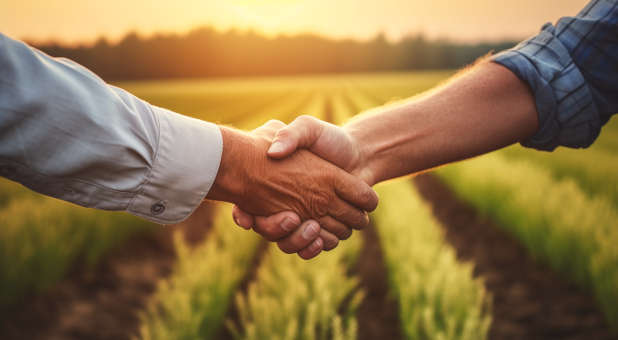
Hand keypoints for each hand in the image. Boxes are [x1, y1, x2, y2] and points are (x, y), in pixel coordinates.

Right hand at [208, 119, 377, 258]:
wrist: (359, 155)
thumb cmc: (330, 140)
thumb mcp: (308, 129)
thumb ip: (290, 134)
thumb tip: (274, 152)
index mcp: (273, 184)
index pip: (246, 205)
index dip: (242, 213)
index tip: (248, 217)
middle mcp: (283, 205)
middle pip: (267, 230)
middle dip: (276, 229)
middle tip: (292, 218)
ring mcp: (303, 220)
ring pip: (289, 243)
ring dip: (299, 239)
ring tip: (313, 227)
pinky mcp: (322, 231)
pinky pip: (311, 248)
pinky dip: (315, 246)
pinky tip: (321, 237)